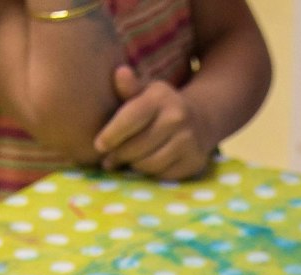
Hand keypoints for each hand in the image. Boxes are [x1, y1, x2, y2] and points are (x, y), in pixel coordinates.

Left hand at [94, 65, 215, 179]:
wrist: (201, 120)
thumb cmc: (161, 107)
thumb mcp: (146, 92)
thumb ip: (130, 88)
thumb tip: (121, 73)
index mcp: (160, 97)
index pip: (130, 119)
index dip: (111, 135)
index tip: (99, 146)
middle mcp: (177, 118)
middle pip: (137, 146)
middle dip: (119, 155)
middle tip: (108, 160)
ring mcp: (188, 141)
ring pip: (149, 164)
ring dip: (134, 165)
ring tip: (128, 161)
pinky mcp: (194, 162)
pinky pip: (163, 175)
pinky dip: (152, 173)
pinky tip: (148, 165)